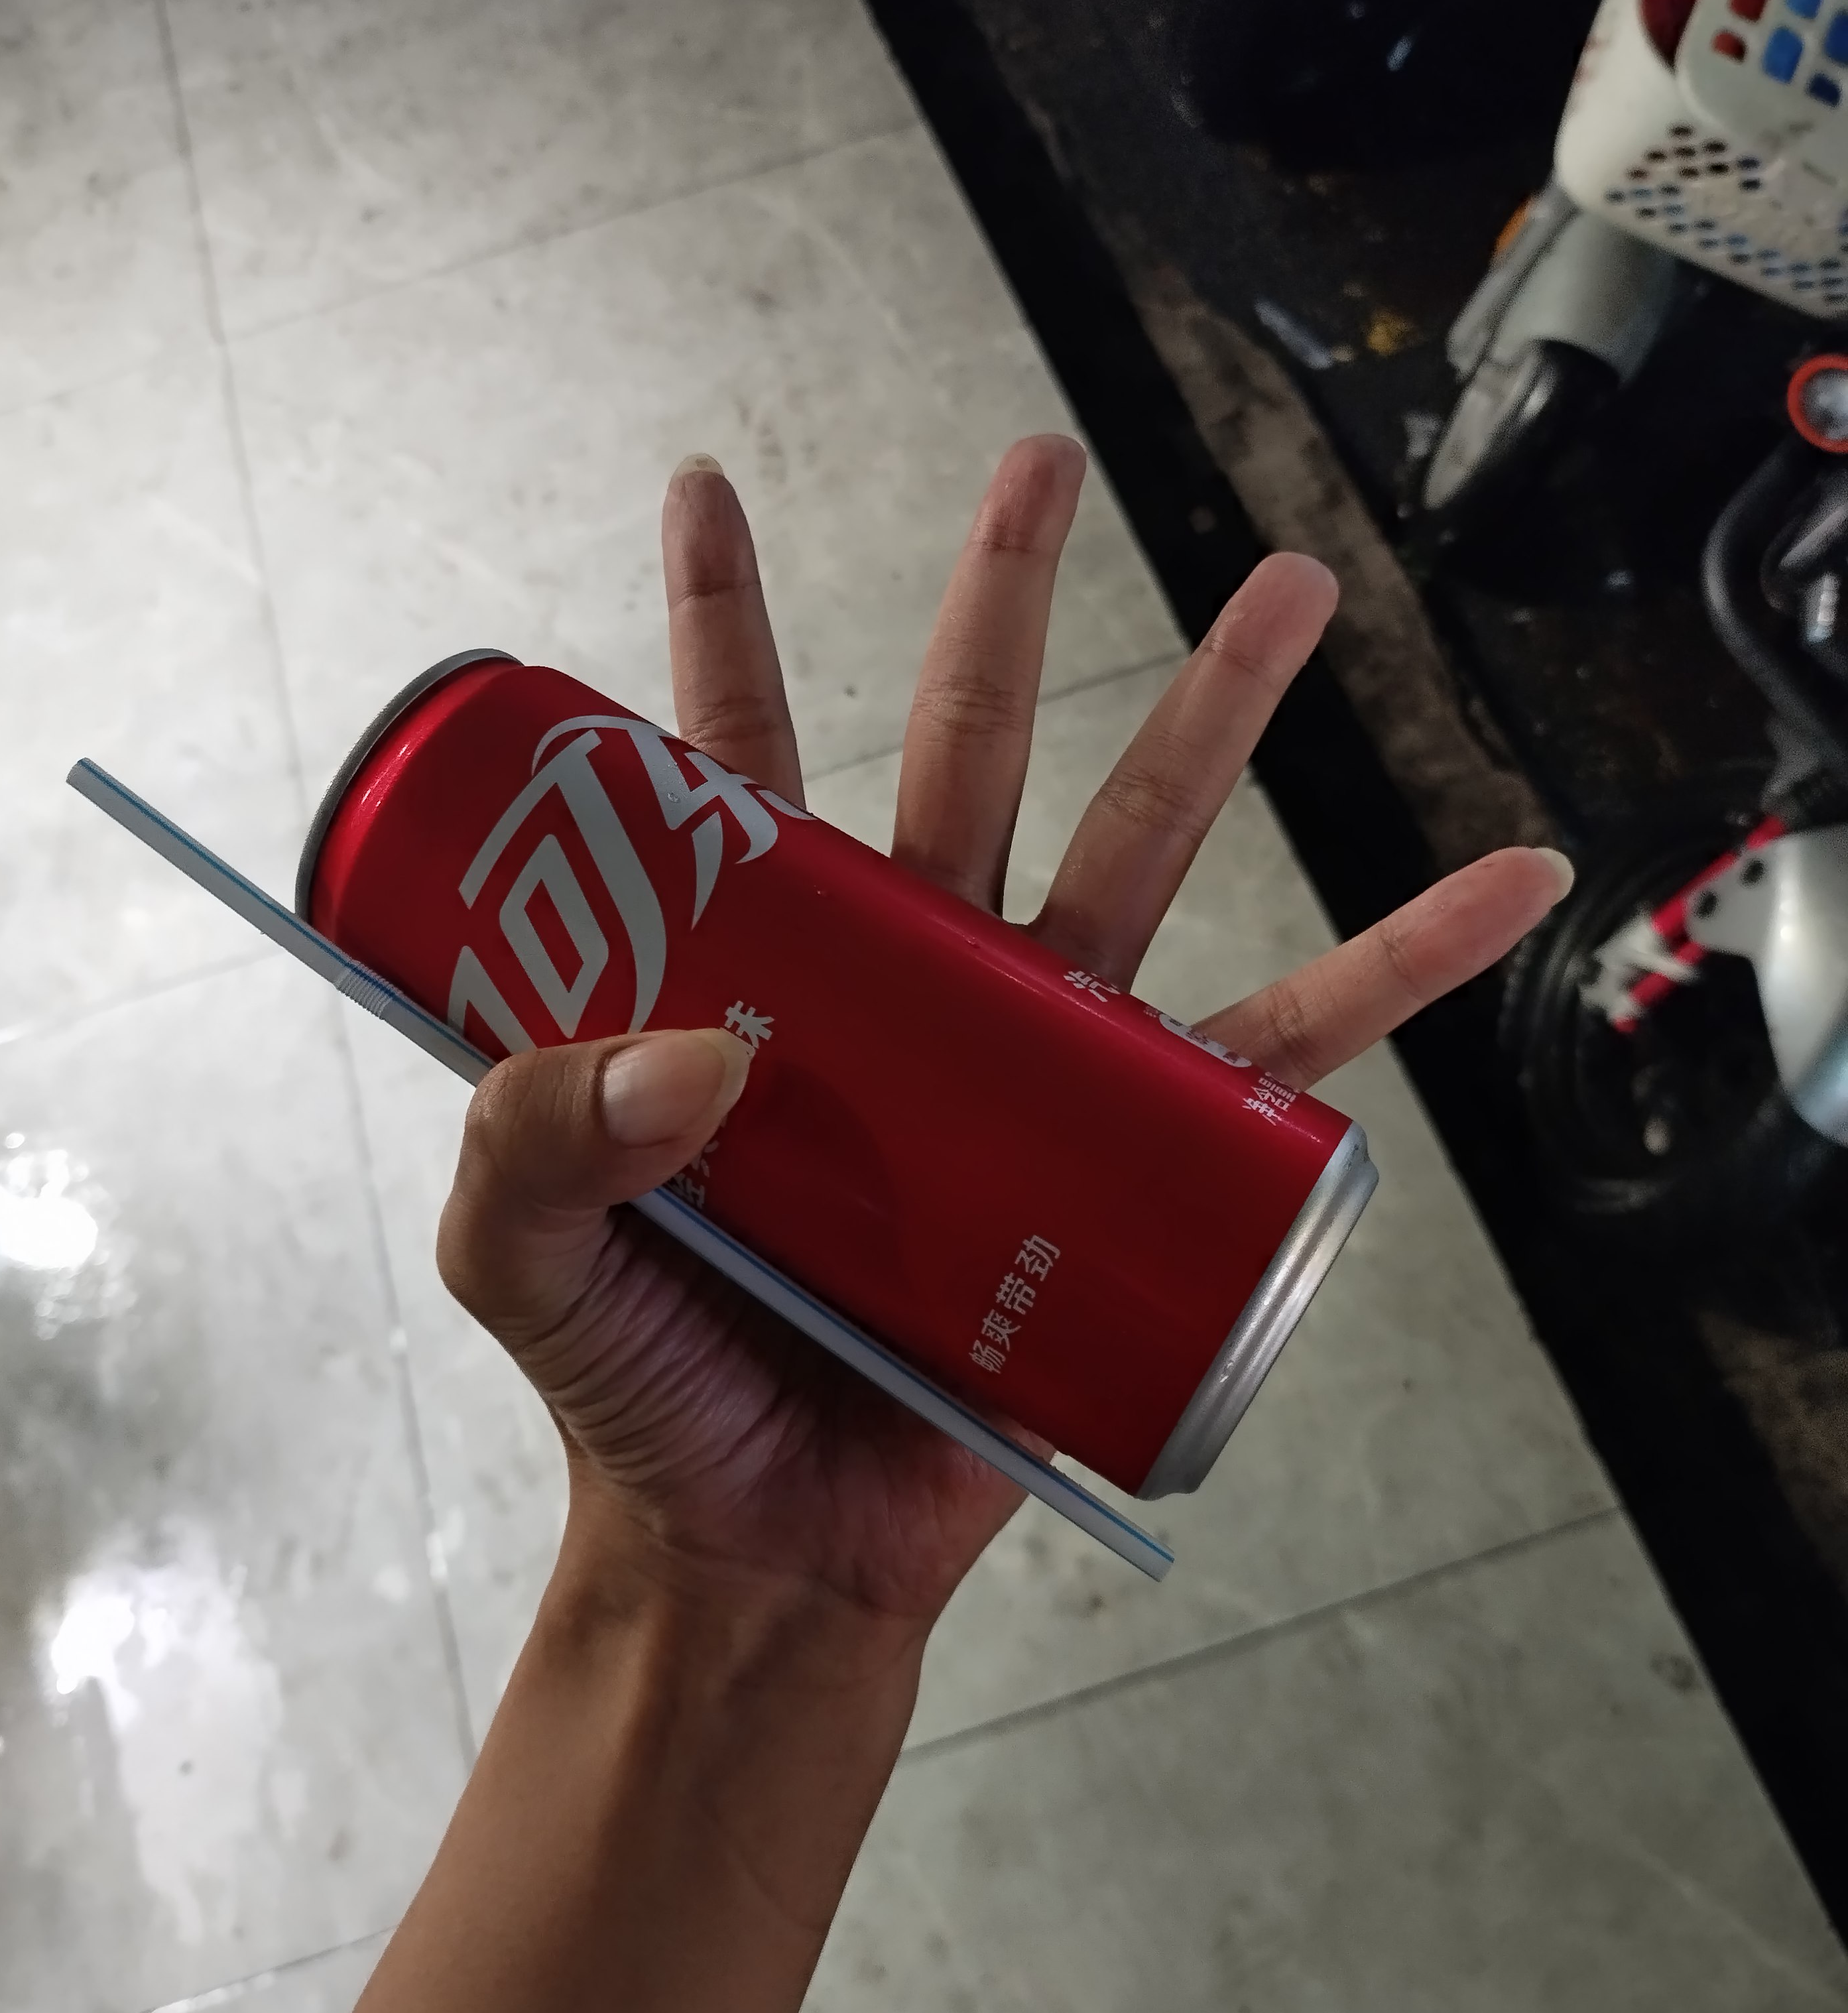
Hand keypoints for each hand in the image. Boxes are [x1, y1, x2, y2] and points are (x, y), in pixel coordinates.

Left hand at [437, 438, 1568, 1633]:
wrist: (760, 1549)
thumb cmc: (640, 1393)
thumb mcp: (518, 1262)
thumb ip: (534, 1142)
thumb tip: (688, 1051)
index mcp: (755, 978)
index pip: (732, 771)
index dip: (720, 627)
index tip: (706, 484)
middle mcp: (901, 990)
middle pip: (968, 755)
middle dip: (1004, 607)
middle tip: (1041, 463)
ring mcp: (1024, 1067)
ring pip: (1139, 853)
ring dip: (1217, 719)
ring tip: (1292, 588)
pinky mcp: (1128, 1168)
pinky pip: (1287, 1052)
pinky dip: (1396, 969)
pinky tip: (1495, 882)